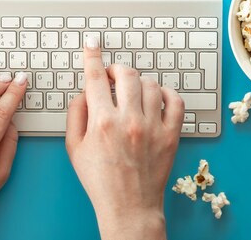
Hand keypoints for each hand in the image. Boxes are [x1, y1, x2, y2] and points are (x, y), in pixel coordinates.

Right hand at [66, 39, 183, 239]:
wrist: (129, 207)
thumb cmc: (100, 180)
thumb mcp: (74, 148)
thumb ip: (76, 114)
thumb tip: (85, 91)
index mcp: (102, 122)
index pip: (95, 77)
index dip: (92, 55)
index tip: (93, 42)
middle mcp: (129, 121)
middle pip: (126, 74)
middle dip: (116, 69)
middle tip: (111, 76)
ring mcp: (153, 127)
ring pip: (150, 83)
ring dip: (139, 82)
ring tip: (132, 92)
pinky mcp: (172, 135)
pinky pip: (176, 101)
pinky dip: (167, 93)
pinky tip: (157, 97)